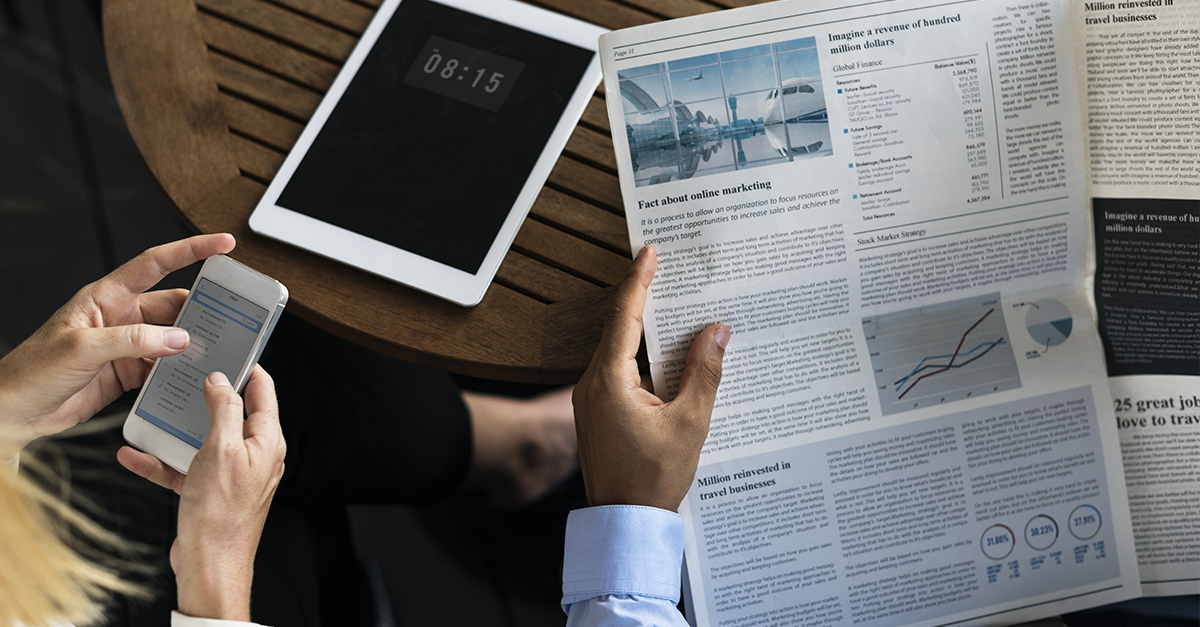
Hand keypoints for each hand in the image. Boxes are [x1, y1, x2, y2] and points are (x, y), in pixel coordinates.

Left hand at [0, 234, 235, 449]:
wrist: (14, 412)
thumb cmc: (32, 371)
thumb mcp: (81, 348)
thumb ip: (132, 341)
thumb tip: (177, 337)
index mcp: (106, 296)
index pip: (155, 263)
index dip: (191, 250)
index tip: (223, 243)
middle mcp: (120, 316)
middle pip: (173, 304)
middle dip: (203, 307)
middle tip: (235, 312)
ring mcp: (127, 345)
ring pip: (173, 337)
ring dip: (194, 343)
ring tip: (219, 348)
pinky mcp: (129, 372)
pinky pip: (165, 366)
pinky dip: (181, 370)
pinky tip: (194, 375)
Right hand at [118, 367, 285, 620]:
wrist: (209, 566)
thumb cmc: (221, 514)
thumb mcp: (222, 450)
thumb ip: (224, 410)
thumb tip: (223, 380)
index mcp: (266, 442)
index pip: (263, 392)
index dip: (247, 368)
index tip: (230, 350)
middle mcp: (253, 455)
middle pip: (231, 413)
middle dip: (206, 395)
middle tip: (184, 375)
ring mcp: (230, 474)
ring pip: (202, 440)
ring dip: (176, 429)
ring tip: (153, 411)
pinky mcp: (208, 491)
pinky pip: (184, 467)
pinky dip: (161, 461)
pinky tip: (135, 454)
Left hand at [572, 246, 728, 511]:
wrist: (625, 522)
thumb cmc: (653, 478)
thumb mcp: (690, 423)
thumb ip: (705, 373)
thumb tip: (717, 331)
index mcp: (609, 380)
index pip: (625, 315)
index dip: (640, 280)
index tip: (650, 251)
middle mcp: (591, 383)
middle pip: (620, 328)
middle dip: (644, 298)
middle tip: (665, 267)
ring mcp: (589, 399)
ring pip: (619, 350)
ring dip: (645, 329)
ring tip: (673, 304)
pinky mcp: (596, 412)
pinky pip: (618, 371)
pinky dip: (641, 356)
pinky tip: (666, 355)